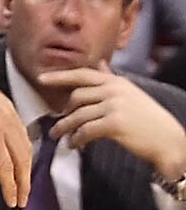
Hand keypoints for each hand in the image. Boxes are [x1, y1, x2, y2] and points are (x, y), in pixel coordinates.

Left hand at [0, 47, 30, 204]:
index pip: (5, 165)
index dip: (9, 186)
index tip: (12, 202)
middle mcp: (5, 121)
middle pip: (22, 158)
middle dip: (24, 182)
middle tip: (23, 201)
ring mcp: (9, 112)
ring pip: (26, 146)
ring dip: (27, 167)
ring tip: (24, 185)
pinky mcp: (8, 106)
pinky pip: (23, 133)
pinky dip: (26, 150)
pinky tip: (22, 159)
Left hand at [40, 69, 185, 185]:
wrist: (169, 141)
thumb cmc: (150, 119)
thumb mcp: (131, 93)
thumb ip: (112, 79)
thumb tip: (100, 64)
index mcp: (116, 81)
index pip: (82, 74)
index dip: (60, 76)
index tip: (41, 78)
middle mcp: (113, 90)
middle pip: (76, 97)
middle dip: (64, 111)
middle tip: (58, 123)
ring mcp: (113, 106)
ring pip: (78, 115)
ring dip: (65, 128)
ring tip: (58, 137)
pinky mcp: (114, 123)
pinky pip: (86, 130)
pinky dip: (77, 139)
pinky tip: (75, 145)